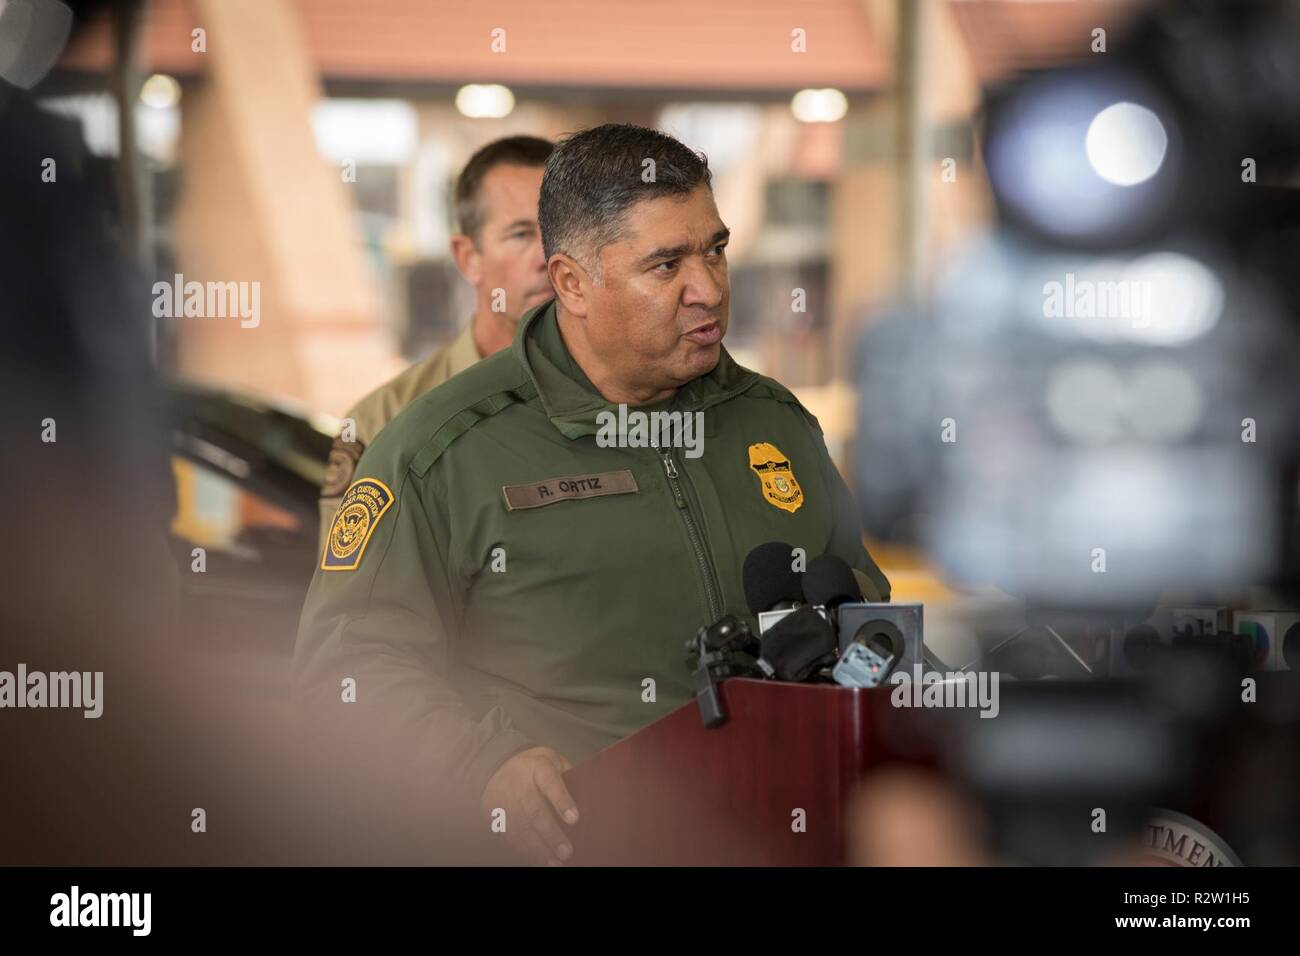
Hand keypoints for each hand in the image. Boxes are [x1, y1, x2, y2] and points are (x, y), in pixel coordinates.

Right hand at [480, 746, 579, 865]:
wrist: (498, 766)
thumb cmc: (536, 767)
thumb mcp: (554, 761)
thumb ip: (570, 778)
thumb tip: (589, 803)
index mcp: (538, 767)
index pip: (550, 782)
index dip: (562, 801)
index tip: (574, 819)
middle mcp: (519, 784)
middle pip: (534, 810)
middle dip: (551, 833)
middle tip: (566, 851)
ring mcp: (505, 800)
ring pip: (520, 828)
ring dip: (538, 849)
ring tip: (555, 863)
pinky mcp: (495, 815)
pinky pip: (509, 835)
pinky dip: (524, 850)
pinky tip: (539, 860)